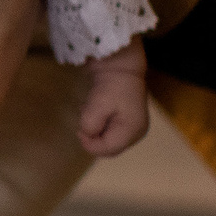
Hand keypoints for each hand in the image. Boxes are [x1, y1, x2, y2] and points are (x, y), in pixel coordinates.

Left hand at [77, 42, 149, 157]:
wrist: (121, 65)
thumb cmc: (112, 84)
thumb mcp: (98, 104)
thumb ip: (90, 124)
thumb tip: (87, 134)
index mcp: (132, 130)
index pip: (108, 149)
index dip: (90, 144)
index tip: (78, 131)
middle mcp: (137, 133)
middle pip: (110, 148)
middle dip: (93, 138)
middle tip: (82, 122)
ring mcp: (134, 128)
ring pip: (109, 140)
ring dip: (96, 130)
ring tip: (90, 111)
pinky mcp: (129, 121)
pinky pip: (111, 132)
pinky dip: (100, 125)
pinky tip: (95, 110)